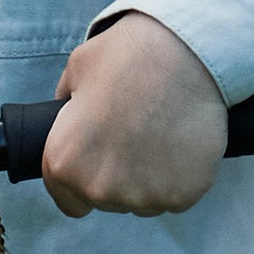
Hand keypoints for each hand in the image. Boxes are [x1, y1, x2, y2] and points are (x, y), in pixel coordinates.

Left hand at [42, 11, 229, 217]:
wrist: (188, 53)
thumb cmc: (128, 56)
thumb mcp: (77, 70)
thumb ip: (66, 106)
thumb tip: (69, 116)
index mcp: (65, 163)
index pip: (67, 199)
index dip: (81, 178)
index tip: (97, 158)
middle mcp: (101, 189)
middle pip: (107, 199)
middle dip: (115, 174)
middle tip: (132, 134)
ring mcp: (145, 197)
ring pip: (143, 199)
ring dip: (148, 177)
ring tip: (159, 134)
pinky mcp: (183, 196)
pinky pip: (176, 194)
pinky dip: (179, 176)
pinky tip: (180, 141)